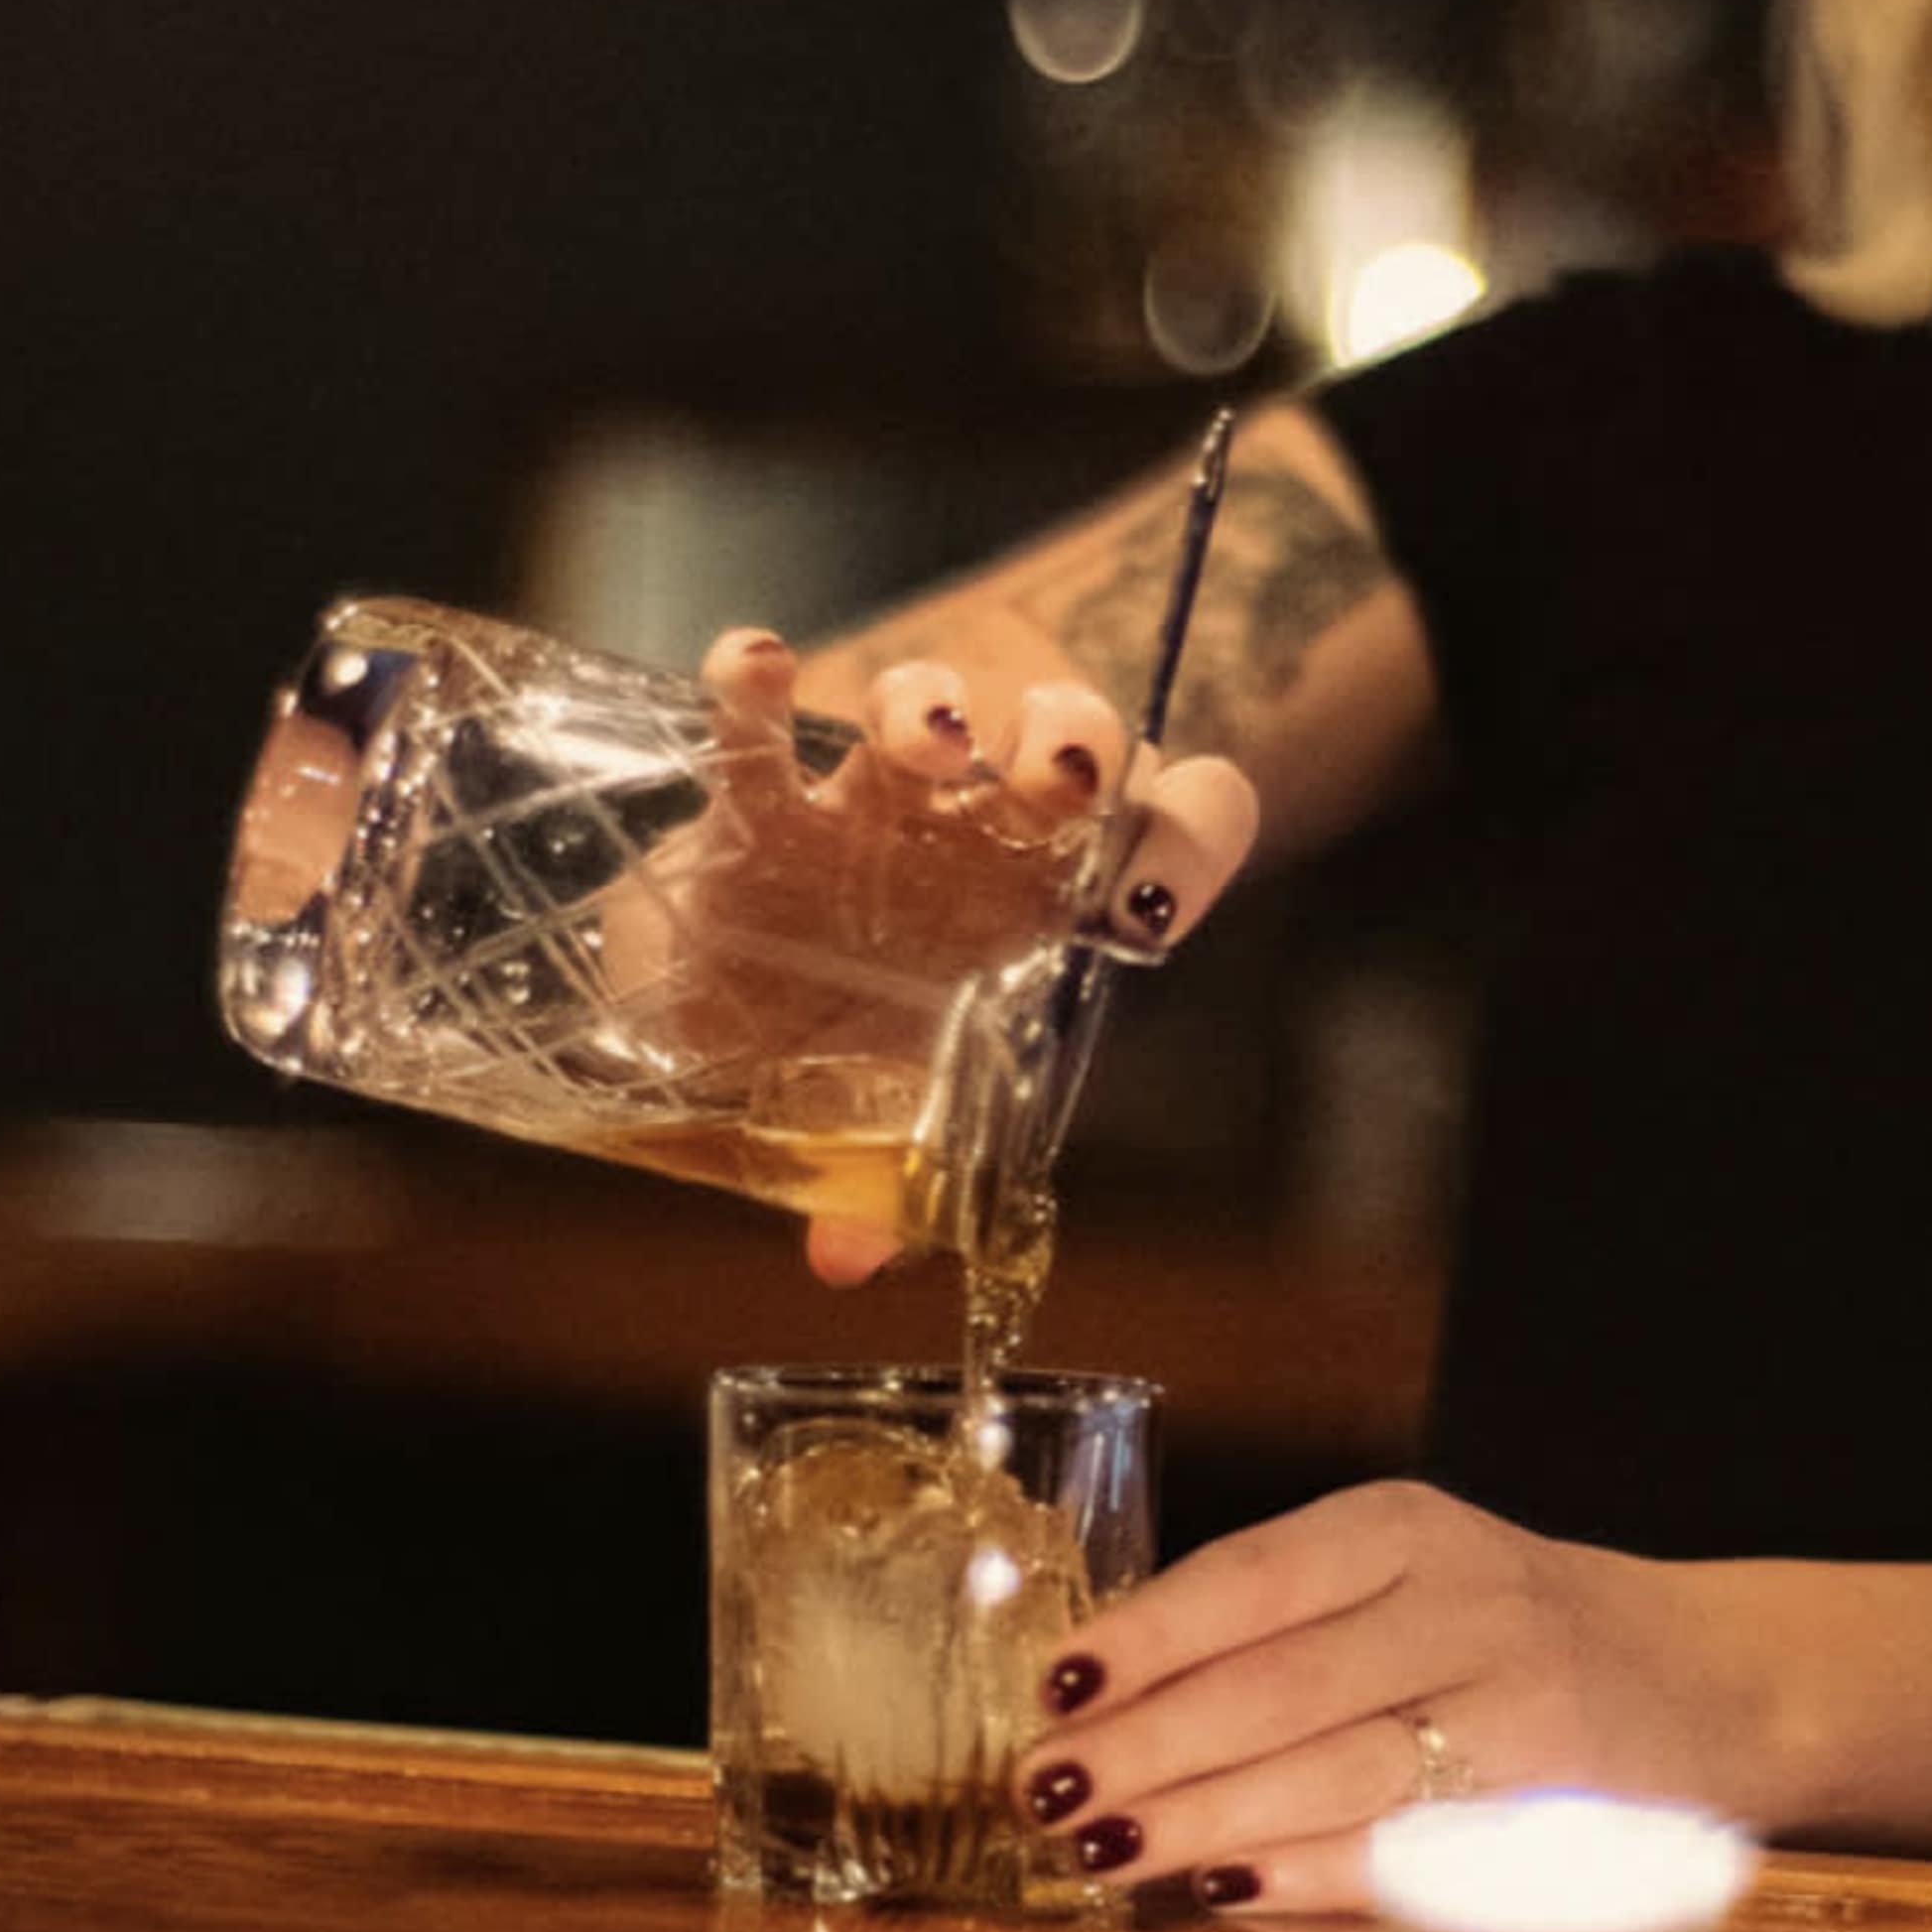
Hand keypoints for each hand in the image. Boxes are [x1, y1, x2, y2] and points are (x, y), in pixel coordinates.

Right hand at [685, 629, 1259, 1285]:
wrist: (742, 979)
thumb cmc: (855, 1038)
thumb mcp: (889, 1118)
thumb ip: (879, 1186)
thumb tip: (844, 1260)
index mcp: (1057, 897)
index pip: (1179, 824)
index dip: (1189, 836)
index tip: (1154, 898)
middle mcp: (982, 828)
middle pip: (1065, 739)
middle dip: (1070, 746)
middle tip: (1059, 784)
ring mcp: (876, 802)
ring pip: (932, 706)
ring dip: (934, 708)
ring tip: (929, 745)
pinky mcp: (767, 797)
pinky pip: (764, 721)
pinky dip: (759, 687)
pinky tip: (761, 671)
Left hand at [1011, 1479, 1753, 1915]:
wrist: (1717, 1680)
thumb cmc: (1513, 1641)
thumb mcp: (1409, 1582)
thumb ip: (1285, 1626)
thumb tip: (1102, 1704)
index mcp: (1405, 1530)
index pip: (1248, 1578)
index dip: (1142, 1638)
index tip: (1050, 1689)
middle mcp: (1465, 1601)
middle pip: (1273, 1683)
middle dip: (1144, 1747)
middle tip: (1046, 1797)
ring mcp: (1519, 1706)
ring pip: (1330, 1768)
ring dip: (1201, 1819)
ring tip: (1100, 1855)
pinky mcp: (1558, 1808)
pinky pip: (1411, 1847)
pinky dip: (1309, 1872)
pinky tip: (1224, 1891)